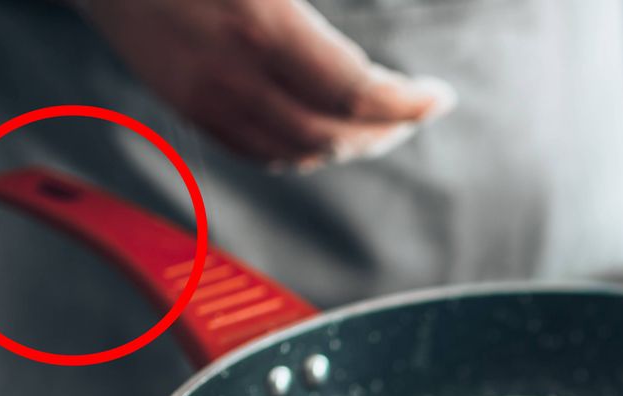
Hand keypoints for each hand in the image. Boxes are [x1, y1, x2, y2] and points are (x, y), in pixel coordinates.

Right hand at [82, 0, 452, 166]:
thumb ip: (314, 11)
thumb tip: (365, 53)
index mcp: (262, 24)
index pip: (356, 93)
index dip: (407, 103)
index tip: (438, 97)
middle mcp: (233, 72)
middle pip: (332, 135)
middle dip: (385, 129)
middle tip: (415, 111)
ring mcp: (205, 95)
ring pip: (297, 154)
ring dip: (348, 145)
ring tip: (379, 125)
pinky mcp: (184, 104)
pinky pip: (256, 152)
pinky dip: (301, 153)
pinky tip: (323, 134)